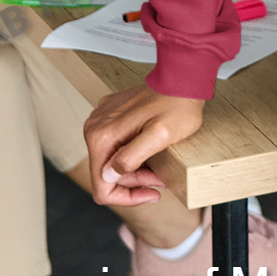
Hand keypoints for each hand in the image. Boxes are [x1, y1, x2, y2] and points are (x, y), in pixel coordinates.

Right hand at [83, 87, 205, 206]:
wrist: (182, 78)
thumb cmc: (177, 105)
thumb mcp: (160, 136)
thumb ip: (131, 157)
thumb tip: (108, 176)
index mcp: (102, 136)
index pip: (101, 186)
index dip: (126, 197)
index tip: (151, 192)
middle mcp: (95, 128)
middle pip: (106, 175)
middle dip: (134, 181)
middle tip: (160, 179)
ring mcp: (102, 121)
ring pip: (110, 162)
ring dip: (134, 170)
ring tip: (158, 169)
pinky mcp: (111, 116)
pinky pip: (114, 146)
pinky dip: (131, 155)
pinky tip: (150, 154)